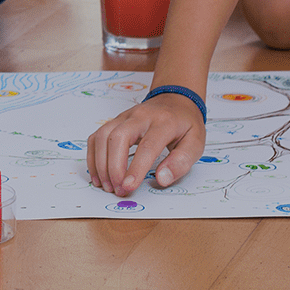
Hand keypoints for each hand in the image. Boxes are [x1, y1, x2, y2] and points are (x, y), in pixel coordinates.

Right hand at [87, 95, 205, 194]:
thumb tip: (162, 179)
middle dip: (113, 167)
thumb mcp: (196, 142)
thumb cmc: (185, 124)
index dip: (136, 168)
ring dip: (100, 163)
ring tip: (107, 185)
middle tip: (118, 189)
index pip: (147, 146)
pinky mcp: (114, 121)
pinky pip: (96, 137)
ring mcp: (124, 117)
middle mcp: (140, 116)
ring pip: (103, 136)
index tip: (128, 187)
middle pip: (118, 138)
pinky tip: (98, 173)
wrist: (175, 100)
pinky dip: (93, 156)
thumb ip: (181, 162)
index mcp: (164, 122)